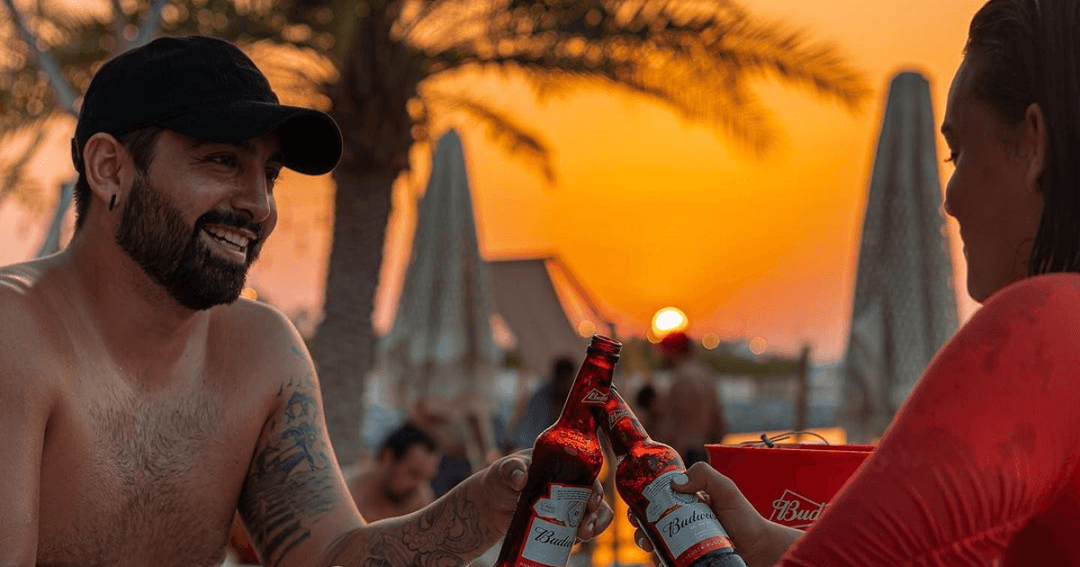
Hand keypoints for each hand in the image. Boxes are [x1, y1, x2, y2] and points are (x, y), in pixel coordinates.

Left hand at [476, 450, 613, 542]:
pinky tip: (571, 543)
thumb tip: (521, 478)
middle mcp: (569, 485)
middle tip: (585, 529)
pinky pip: (576, 530)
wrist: (489, 505)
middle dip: (596, 515)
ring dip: (593, 527)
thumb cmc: (499, 479)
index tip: (591, 502)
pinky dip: (579, 538)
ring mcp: (565, 506)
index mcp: (561, 465)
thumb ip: (513, 470)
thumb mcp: (505, 469)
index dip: (595, 489)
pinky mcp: (559, 523)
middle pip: (594, 499)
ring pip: (591, 516)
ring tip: (581, 537)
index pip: (587, 474)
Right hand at [629, 462, 799, 566]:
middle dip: (638, 522)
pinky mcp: (686, 558)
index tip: (636, 503)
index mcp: (688, 501)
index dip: (644, 499)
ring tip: (646, 543)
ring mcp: (684, 541)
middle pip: (651, 519)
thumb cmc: (746, 519)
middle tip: (638, 525)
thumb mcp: (727, 490)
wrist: (759, 550)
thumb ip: (705, 475)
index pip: (659, 497)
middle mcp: (683, 520)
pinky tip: (657, 556)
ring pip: (654, 540)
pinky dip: (657, 557)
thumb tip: (675, 483)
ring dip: (643, 540)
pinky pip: (666, 557)